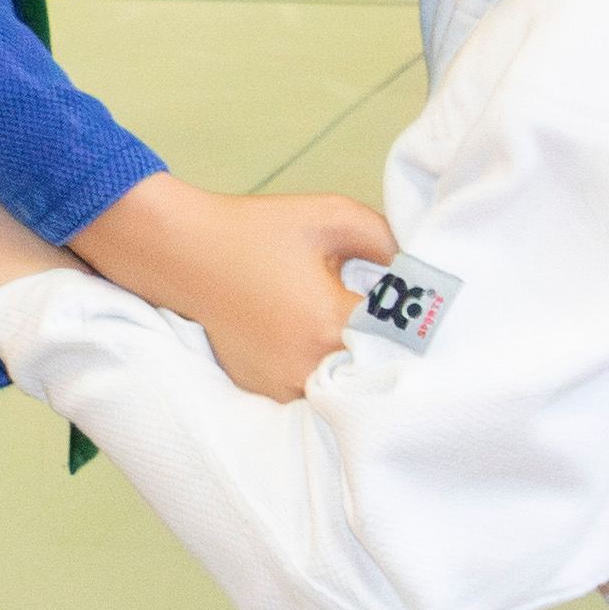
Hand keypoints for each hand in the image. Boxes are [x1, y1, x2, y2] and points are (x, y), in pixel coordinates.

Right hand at [70, 171, 396, 405]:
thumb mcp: (332, 216)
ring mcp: (284, 385)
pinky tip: (319, 345)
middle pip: (378, 372)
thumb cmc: (257, 230)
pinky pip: (312, 393)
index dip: (421, 323)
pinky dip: (324, 374)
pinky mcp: (265, 391)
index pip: (405, 339)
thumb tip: (419, 269)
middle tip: (403, 328)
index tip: (424, 309)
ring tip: (363, 339)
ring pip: (345, 389)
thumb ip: (387, 239)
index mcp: (332, 322)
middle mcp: (309, 365)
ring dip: (358, 368)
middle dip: (393, 350)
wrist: (184, 252)